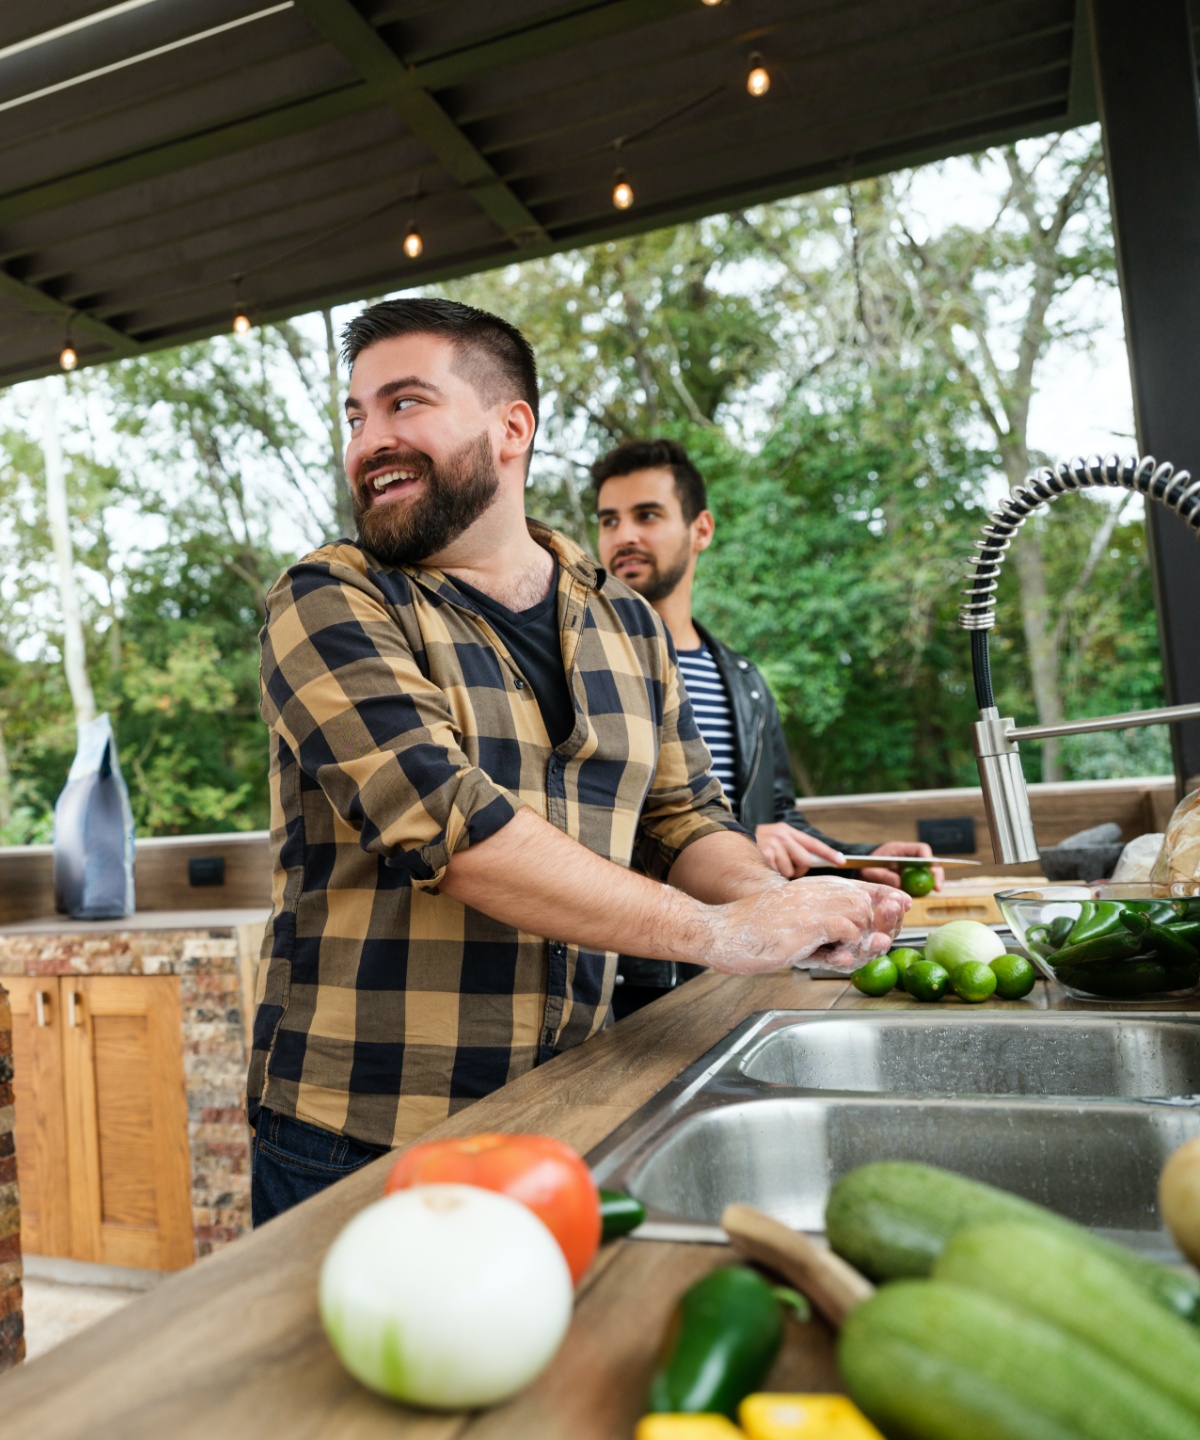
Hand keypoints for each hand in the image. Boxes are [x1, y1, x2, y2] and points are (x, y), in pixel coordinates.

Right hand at [706, 876, 910, 975]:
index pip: (863, 888)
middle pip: (870, 902)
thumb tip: (859, 943)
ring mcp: (814, 905)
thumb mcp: (792, 922)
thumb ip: (824, 928)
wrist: (722, 932)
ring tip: (845, 956)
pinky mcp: (810, 923)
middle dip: (883, 925)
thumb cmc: (753, 933)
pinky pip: (848, 932)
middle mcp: (818, 891)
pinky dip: (848, 949)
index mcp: (814, 887)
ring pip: (863, 917)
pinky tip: (834, 957)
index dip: (886, 900)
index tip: (899, 910)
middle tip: (879, 943)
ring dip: (862, 942)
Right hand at [755, 823, 844, 877]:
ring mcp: (772, 844)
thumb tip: (810, 865)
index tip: (842, 861)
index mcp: (787, 830)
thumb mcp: (777, 843)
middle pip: (805, 859)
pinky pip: (779, 873)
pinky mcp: (764, 854)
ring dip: (783, 873)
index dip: (829, 853)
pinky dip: (774, 876)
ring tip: (771, 866)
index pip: (813, 843)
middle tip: (786, 867)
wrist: (729, 843)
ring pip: (791, 870)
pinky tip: (765, 868)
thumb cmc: (758, 848)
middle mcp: (781, 834)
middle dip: (799, 868)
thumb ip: (793, 849)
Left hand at [858, 841, 943, 890]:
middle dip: (936, 873)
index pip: (920, 849)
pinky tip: (924, 893)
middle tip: (938, 886)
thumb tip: (899, 883)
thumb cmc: (865, 864)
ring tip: (936, 890)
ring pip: (927, 871)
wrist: (860, 866)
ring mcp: (910, 866)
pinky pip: (920, 880)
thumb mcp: (870, 870)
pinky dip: (923, 886)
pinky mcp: (909, 876)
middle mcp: (908, 857)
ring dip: (933, 881)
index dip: (929, 858)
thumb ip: (883, 875)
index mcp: (900, 849)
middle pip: (929, 861)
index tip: (932, 869)